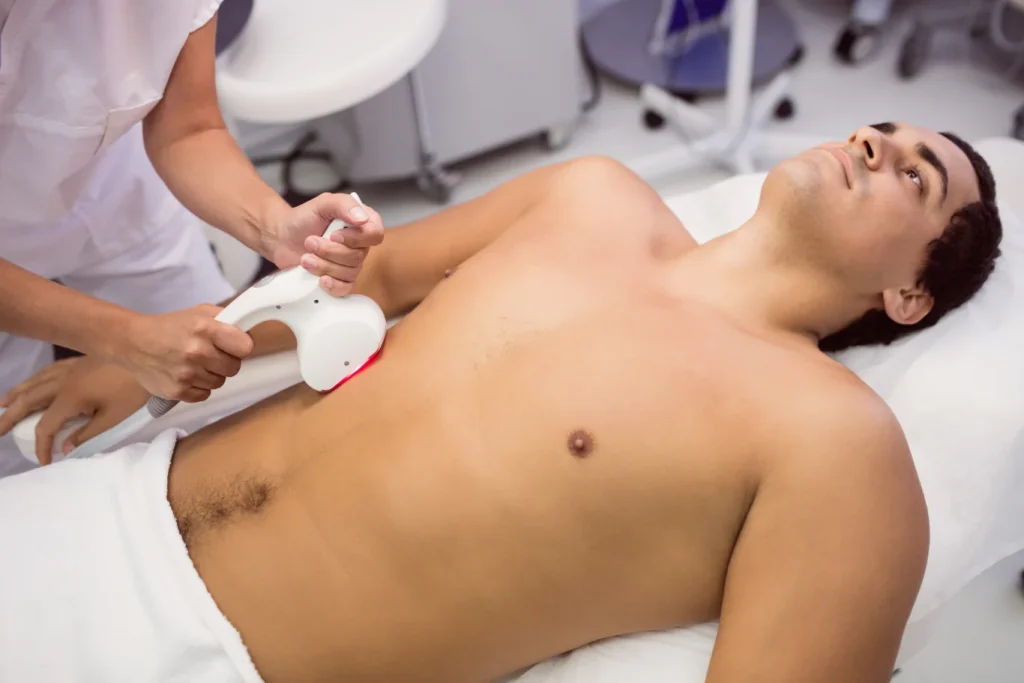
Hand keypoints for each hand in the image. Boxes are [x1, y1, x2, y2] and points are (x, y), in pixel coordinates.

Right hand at [0, 357, 148, 464]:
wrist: (149, 358)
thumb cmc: (135, 391)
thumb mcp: (114, 418)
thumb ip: (87, 434)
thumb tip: (64, 448)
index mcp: (70, 397)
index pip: (46, 426)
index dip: (41, 446)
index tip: (44, 461)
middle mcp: (63, 380)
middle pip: (29, 400)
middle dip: (10, 416)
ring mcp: (70, 368)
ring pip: (34, 382)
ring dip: (17, 394)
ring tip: (2, 405)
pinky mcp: (79, 361)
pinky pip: (47, 371)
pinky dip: (33, 380)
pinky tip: (32, 384)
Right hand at [121, 304, 253, 401]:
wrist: (132, 342)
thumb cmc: (169, 326)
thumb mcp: (199, 312)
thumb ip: (226, 319)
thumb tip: (249, 331)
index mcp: (205, 328)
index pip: (246, 347)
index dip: (240, 347)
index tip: (233, 346)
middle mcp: (197, 352)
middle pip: (234, 368)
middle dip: (226, 361)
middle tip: (211, 354)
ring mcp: (187, 374)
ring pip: (220, 382)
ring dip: (211, 374)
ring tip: (195, 363)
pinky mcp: (178, 391)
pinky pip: (204, 394)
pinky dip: (199, 387)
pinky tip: (187, 375)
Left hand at [267, 192, 384, 295]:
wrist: (281, 238)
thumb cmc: (303, 219)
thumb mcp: (322, 203)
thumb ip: (344, 204)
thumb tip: (362, 218)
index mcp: (361, 223)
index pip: (375, 234)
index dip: (357, 238)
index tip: (335, 235)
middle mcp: (359, 244)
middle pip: (359, 256)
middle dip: (330, 251)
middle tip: (310, 242)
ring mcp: (350, 264)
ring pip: (349, 272)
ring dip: (323, 265)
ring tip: (305, 257)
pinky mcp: (339, 280)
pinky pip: (345, 288)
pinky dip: (333, 285)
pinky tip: (320, 280)